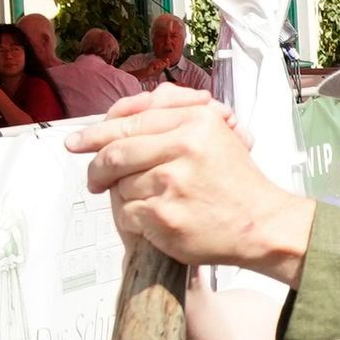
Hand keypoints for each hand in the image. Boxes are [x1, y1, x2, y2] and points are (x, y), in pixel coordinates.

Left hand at [72, 88, 307, 272]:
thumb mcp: (215, 134)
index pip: (131, 122)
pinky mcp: (164, 214)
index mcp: (194, 120)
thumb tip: (118, 115)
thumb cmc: (236, 182)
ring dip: (125, 196)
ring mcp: (171, 181)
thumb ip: (171, 116)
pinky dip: (134, 219)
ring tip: (151, 203)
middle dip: (97, 169)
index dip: (97, 133)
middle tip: (94, 180)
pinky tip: (154, 221)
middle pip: (115, 152)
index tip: (77, 142)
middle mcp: (183, 145)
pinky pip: (126, 212)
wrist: (262, 224)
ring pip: (119, 185)